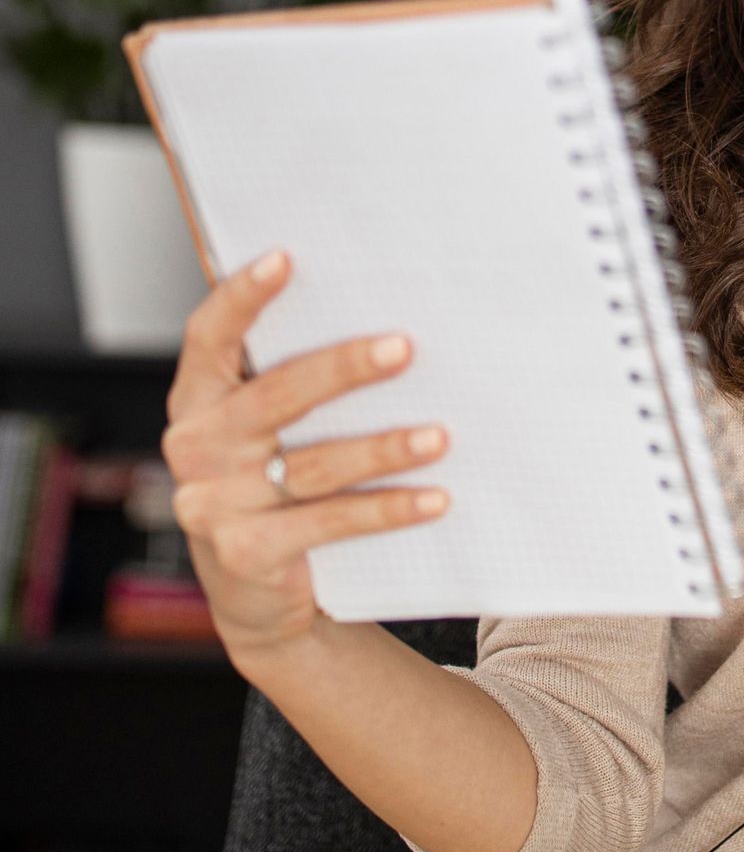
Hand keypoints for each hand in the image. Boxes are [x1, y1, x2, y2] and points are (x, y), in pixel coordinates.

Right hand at [161, 252, 449, 671]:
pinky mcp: (246, 553)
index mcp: (198, 400)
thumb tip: (386, 318)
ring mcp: (214, 504)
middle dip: (343, 368)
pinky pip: (328, 522)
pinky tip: (435, 498)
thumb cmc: (274, 484)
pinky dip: (387, 508)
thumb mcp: (269, 431)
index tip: (287, 258)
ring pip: (312, 464)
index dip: (242, 297)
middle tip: (405, 348)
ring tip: (440, 435)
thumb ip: (293, 378)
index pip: (208, 337)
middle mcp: (196, 447)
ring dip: (383, 447)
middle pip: (274, 397)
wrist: (258, 593)